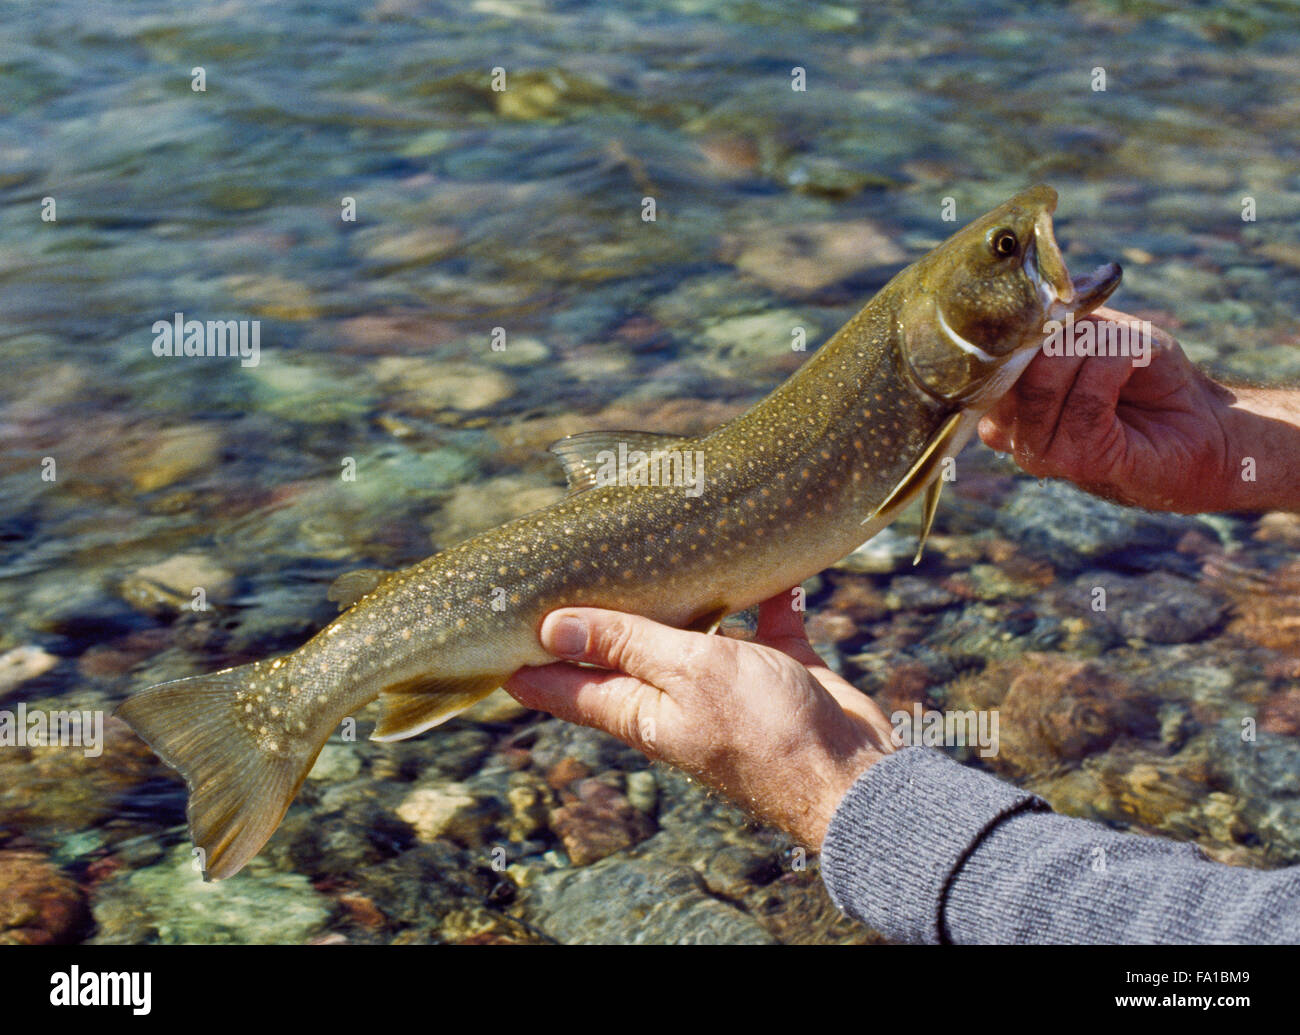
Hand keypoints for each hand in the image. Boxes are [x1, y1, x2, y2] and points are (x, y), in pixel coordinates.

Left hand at [504, 592, 894, 850]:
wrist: (853, 776)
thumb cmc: (764, 731)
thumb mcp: (686, 674)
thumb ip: (625, 644)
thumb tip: (551, 626)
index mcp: (640, 709)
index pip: (561, 687)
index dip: (524, 661)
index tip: (493, 626)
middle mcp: (675, 699)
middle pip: (622, 651)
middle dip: (597, 613)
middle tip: (570, 563)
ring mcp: (726, 686)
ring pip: (692, 632)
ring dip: (681, 597)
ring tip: (659, 549)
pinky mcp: (776, 672)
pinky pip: (764, 624)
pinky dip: (764, 597)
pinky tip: (768, 565)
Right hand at [978, 306, 1244, 512]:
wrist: (1207, 426)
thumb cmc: (1151, 377)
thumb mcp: (1099, 332)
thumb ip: (1059, 322)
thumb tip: (1033, 300)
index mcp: (1004, 401)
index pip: (981, 357)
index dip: (1015, 324)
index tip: (1057, 306)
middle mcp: (1009, 431)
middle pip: (1007, 363)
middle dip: (1060, 332)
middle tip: (1103, 331)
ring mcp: (1039, 451)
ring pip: (1042, 378)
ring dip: (1093, 349)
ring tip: (1126, 350)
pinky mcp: (1077, 462)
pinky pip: (1085, 399)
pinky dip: (1116, 366)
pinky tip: (1136, 366)